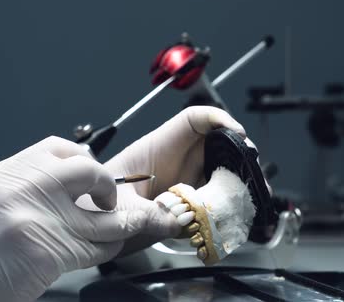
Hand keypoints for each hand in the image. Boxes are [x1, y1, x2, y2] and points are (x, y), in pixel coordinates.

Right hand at [0, 136, 146, 301]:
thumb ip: (26, 186)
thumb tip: (69, 186)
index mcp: (6, 172)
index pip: (58, 148)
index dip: (84, 160)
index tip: (91, 175)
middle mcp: (22, 187)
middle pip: (87, 170)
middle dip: (108, 184)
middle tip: (109, 199)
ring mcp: (36, 218)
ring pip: (100, 215)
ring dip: (121, 221)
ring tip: (128, 224)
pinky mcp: (47, 251)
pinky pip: (94, 247)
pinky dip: (108, 248)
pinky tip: (108, 248)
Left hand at [78, 106, 248, 252]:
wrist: (89, 225)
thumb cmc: (95, 205)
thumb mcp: (121, 209)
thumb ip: (150, 214)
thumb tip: (178, 222)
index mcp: (158, 148)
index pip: (193, 120)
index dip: (218, 119)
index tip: (238, 133)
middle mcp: (175, 161)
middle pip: (215, 146)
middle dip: (238, 155)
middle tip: (254, 172)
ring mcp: (182, 180)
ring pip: (218, 173)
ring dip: (238, 183)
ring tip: (254, 198)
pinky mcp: (185, 201)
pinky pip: (212, 198)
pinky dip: (227, 206)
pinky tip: (238, 215)